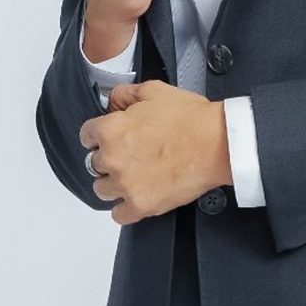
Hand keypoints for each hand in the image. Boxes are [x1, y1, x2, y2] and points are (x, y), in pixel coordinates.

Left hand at [80, 79, 232, 223]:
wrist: (218, 144)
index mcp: (111, 129)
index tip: (110, 138)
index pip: (86, 135)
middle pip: (94, 164)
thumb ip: (124, 94)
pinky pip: (118, 215)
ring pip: (102, 189)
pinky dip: (125, 208)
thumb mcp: (154, 91)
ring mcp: (126, 184)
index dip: (100, 134)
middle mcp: (112, 159)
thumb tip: (113, 101)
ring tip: (134, 176)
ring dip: (114, 183)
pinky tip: (136, 196)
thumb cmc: (191, 119)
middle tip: (131, 155)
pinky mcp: (141, 205)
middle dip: (109, 158)